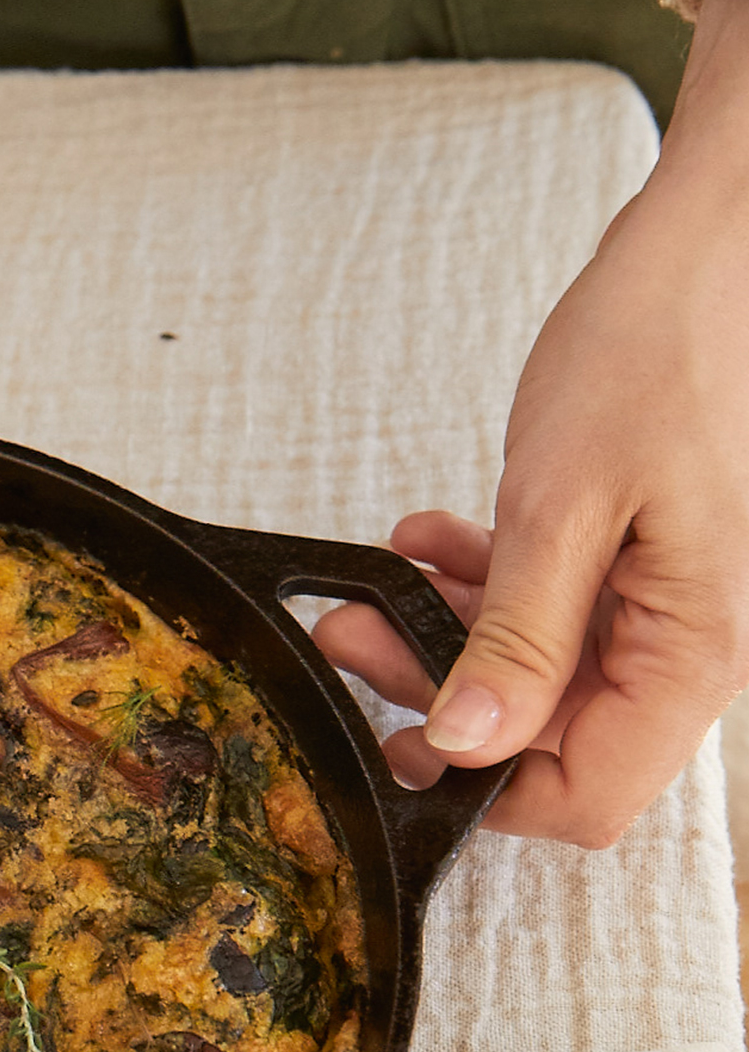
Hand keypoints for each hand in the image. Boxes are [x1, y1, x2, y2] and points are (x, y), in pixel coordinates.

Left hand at [315, 0, 748, 846]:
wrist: (697, 257)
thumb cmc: (656, 353)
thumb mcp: (562, 505)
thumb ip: (517, 636)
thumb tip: (468, 743)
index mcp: (695, 649)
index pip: (592, 794)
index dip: (489, 790)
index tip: (400, 744)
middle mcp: (684, 642)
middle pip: (552, 737)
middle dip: (441, 699)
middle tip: (353, 641)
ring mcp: (655, 606)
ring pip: (534, 674)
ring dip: (443, 637)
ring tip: (371, 588)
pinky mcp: (624, 565)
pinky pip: (543, 613)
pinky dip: (477, 588)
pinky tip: (428, 544)